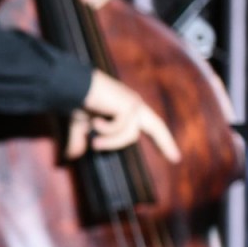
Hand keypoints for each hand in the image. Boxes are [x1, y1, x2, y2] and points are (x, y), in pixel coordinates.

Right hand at [65, 70, 181, 162]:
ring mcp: (132, 104)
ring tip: (94, 143)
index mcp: (127, 108)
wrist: (73, 87)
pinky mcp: (127, 106)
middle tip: (176, 159)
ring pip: (129, 135)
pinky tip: (95, 123)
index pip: (149, 125)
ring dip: (111, 142)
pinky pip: (121, 130)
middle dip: (165, 143)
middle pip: (156, 126)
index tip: (171, 155)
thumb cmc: (77, 102)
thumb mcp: (80, 125)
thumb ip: (79, 140)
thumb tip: (71, 156)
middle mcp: (134, 104)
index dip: (160, 140)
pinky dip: (106, 131)